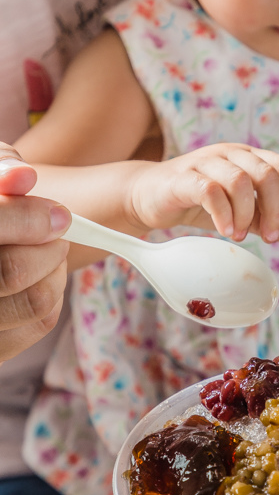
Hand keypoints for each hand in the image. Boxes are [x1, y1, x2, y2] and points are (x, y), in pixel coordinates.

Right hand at [0, 145, 70, 362]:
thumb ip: (1, 169)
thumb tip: (23, 178)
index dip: (30, 218)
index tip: (57, 213)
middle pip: (12, 272)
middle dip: (47, 246)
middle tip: (55, 229)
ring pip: (35, 302)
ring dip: (56, 269)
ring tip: (48, 249)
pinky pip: (41, 324)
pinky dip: (55, 295)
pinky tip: (42, 276)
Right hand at [129, 143, 278, 242]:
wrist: (148, 196)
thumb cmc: (196, 202)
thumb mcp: (236, 212)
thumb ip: (262, 219)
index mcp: (247, 158)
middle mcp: (229, 154)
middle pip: (267, 174)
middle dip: (275, 210)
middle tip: (271, 237)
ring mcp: (205, 162)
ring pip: (241, 181)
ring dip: (248, 214)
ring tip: (240, 235)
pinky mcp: (184, 177)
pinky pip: (211, 192)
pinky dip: (224, 215)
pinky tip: (225, 231)